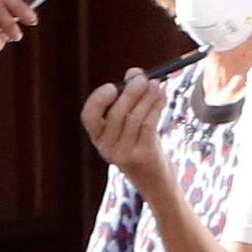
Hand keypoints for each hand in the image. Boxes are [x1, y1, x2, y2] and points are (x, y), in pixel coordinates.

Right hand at [77, 71, 176, 193]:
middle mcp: (106, 147)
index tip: (113, 86)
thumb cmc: (139, 142)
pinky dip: (156, 107)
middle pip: (116, 115)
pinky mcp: (142, 156)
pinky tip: (162, 97)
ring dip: (148, 98)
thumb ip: (129, 95)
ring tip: (157, 85)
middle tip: (143, 79)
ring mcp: (124, 154)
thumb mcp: (130, 120)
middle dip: (131, 93)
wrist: (154, 178)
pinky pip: (149, 126)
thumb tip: (134, 73)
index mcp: (98, 136)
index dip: (98, 100)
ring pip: (135, 118)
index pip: (89, 117)